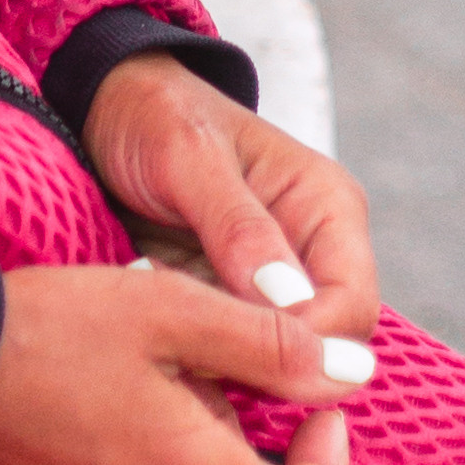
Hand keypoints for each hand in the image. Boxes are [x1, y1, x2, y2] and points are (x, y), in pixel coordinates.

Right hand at [0, 264, 352, 464]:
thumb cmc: (49, 330)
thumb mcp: (170, 309)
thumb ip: (269, 345)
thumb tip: (355, 375)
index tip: (314, 406)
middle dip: (255, 434)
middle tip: (222, 354)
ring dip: (203, 434)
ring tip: (160, 353)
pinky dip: (158, 445)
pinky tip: (121, 381)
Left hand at [83, 55, 379, 344]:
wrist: (111, 108)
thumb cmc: (157, 114)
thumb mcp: (189, 156)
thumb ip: (238, 225)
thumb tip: (289, 300)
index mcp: (329, 207)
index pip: (353, 306)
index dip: (309, 343)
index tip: (238, 348)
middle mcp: (316, 250)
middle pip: (324, 344)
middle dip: (263, 356)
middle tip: (191, 340)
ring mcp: (276, 280)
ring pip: (279, 356)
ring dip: (224, 352)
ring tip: (168, 313)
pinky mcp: (235, 300)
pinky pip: (235, 348)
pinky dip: (201, 344)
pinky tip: (161, 316)